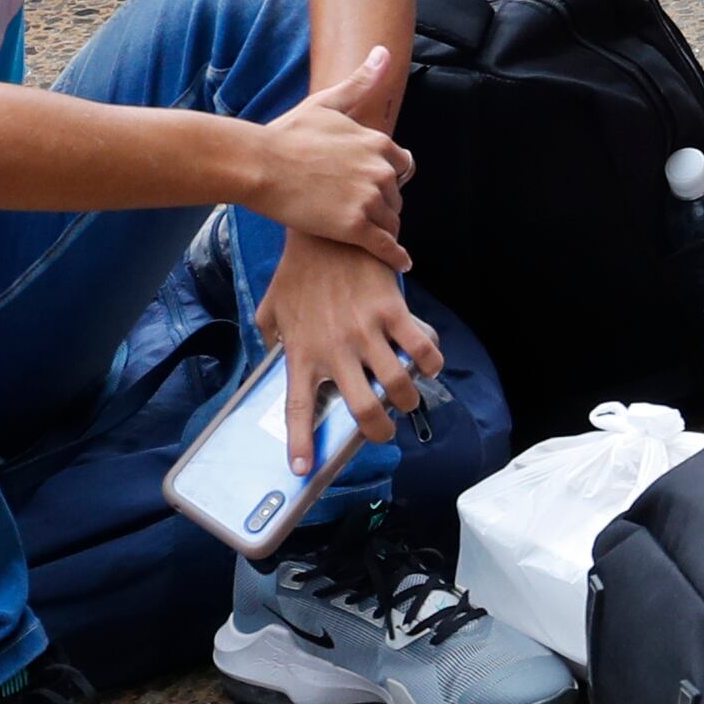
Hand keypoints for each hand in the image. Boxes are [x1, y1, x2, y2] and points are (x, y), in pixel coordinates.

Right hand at [240, 45, 413, 268]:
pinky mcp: (355, 227)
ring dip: (385, 230)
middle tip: (366, 215)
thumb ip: (360, 82)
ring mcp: (369, 199)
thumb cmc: (286, 134)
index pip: (402, 166)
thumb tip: (383, 52)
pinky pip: (386, 247)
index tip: (378, 187)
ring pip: (392, 222)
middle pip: (397, 196)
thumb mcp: (327, 103)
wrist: (258, 164)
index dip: (390, 178)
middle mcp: (381, 170)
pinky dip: (395, 257)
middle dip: (385, 205)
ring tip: (376, 240)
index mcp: (378, 143)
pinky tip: (401, 266)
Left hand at [257, 238, 442, 474]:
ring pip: (397, 383)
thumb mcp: (272, 309)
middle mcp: (335, 349)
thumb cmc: (297, 272)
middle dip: (379, 429)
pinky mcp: (392, 310)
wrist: (326, 233)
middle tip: (384, 430)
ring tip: (408, 400)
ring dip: (408, 400)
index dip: (301, 444)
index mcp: (302, 353)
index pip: (297, 409)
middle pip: (363, 407)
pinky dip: (431, 361)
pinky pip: (420, 346)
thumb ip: (273, 339)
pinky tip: (431, 364)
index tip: (302, 470)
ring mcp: (366, 331)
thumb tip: (272, 358)